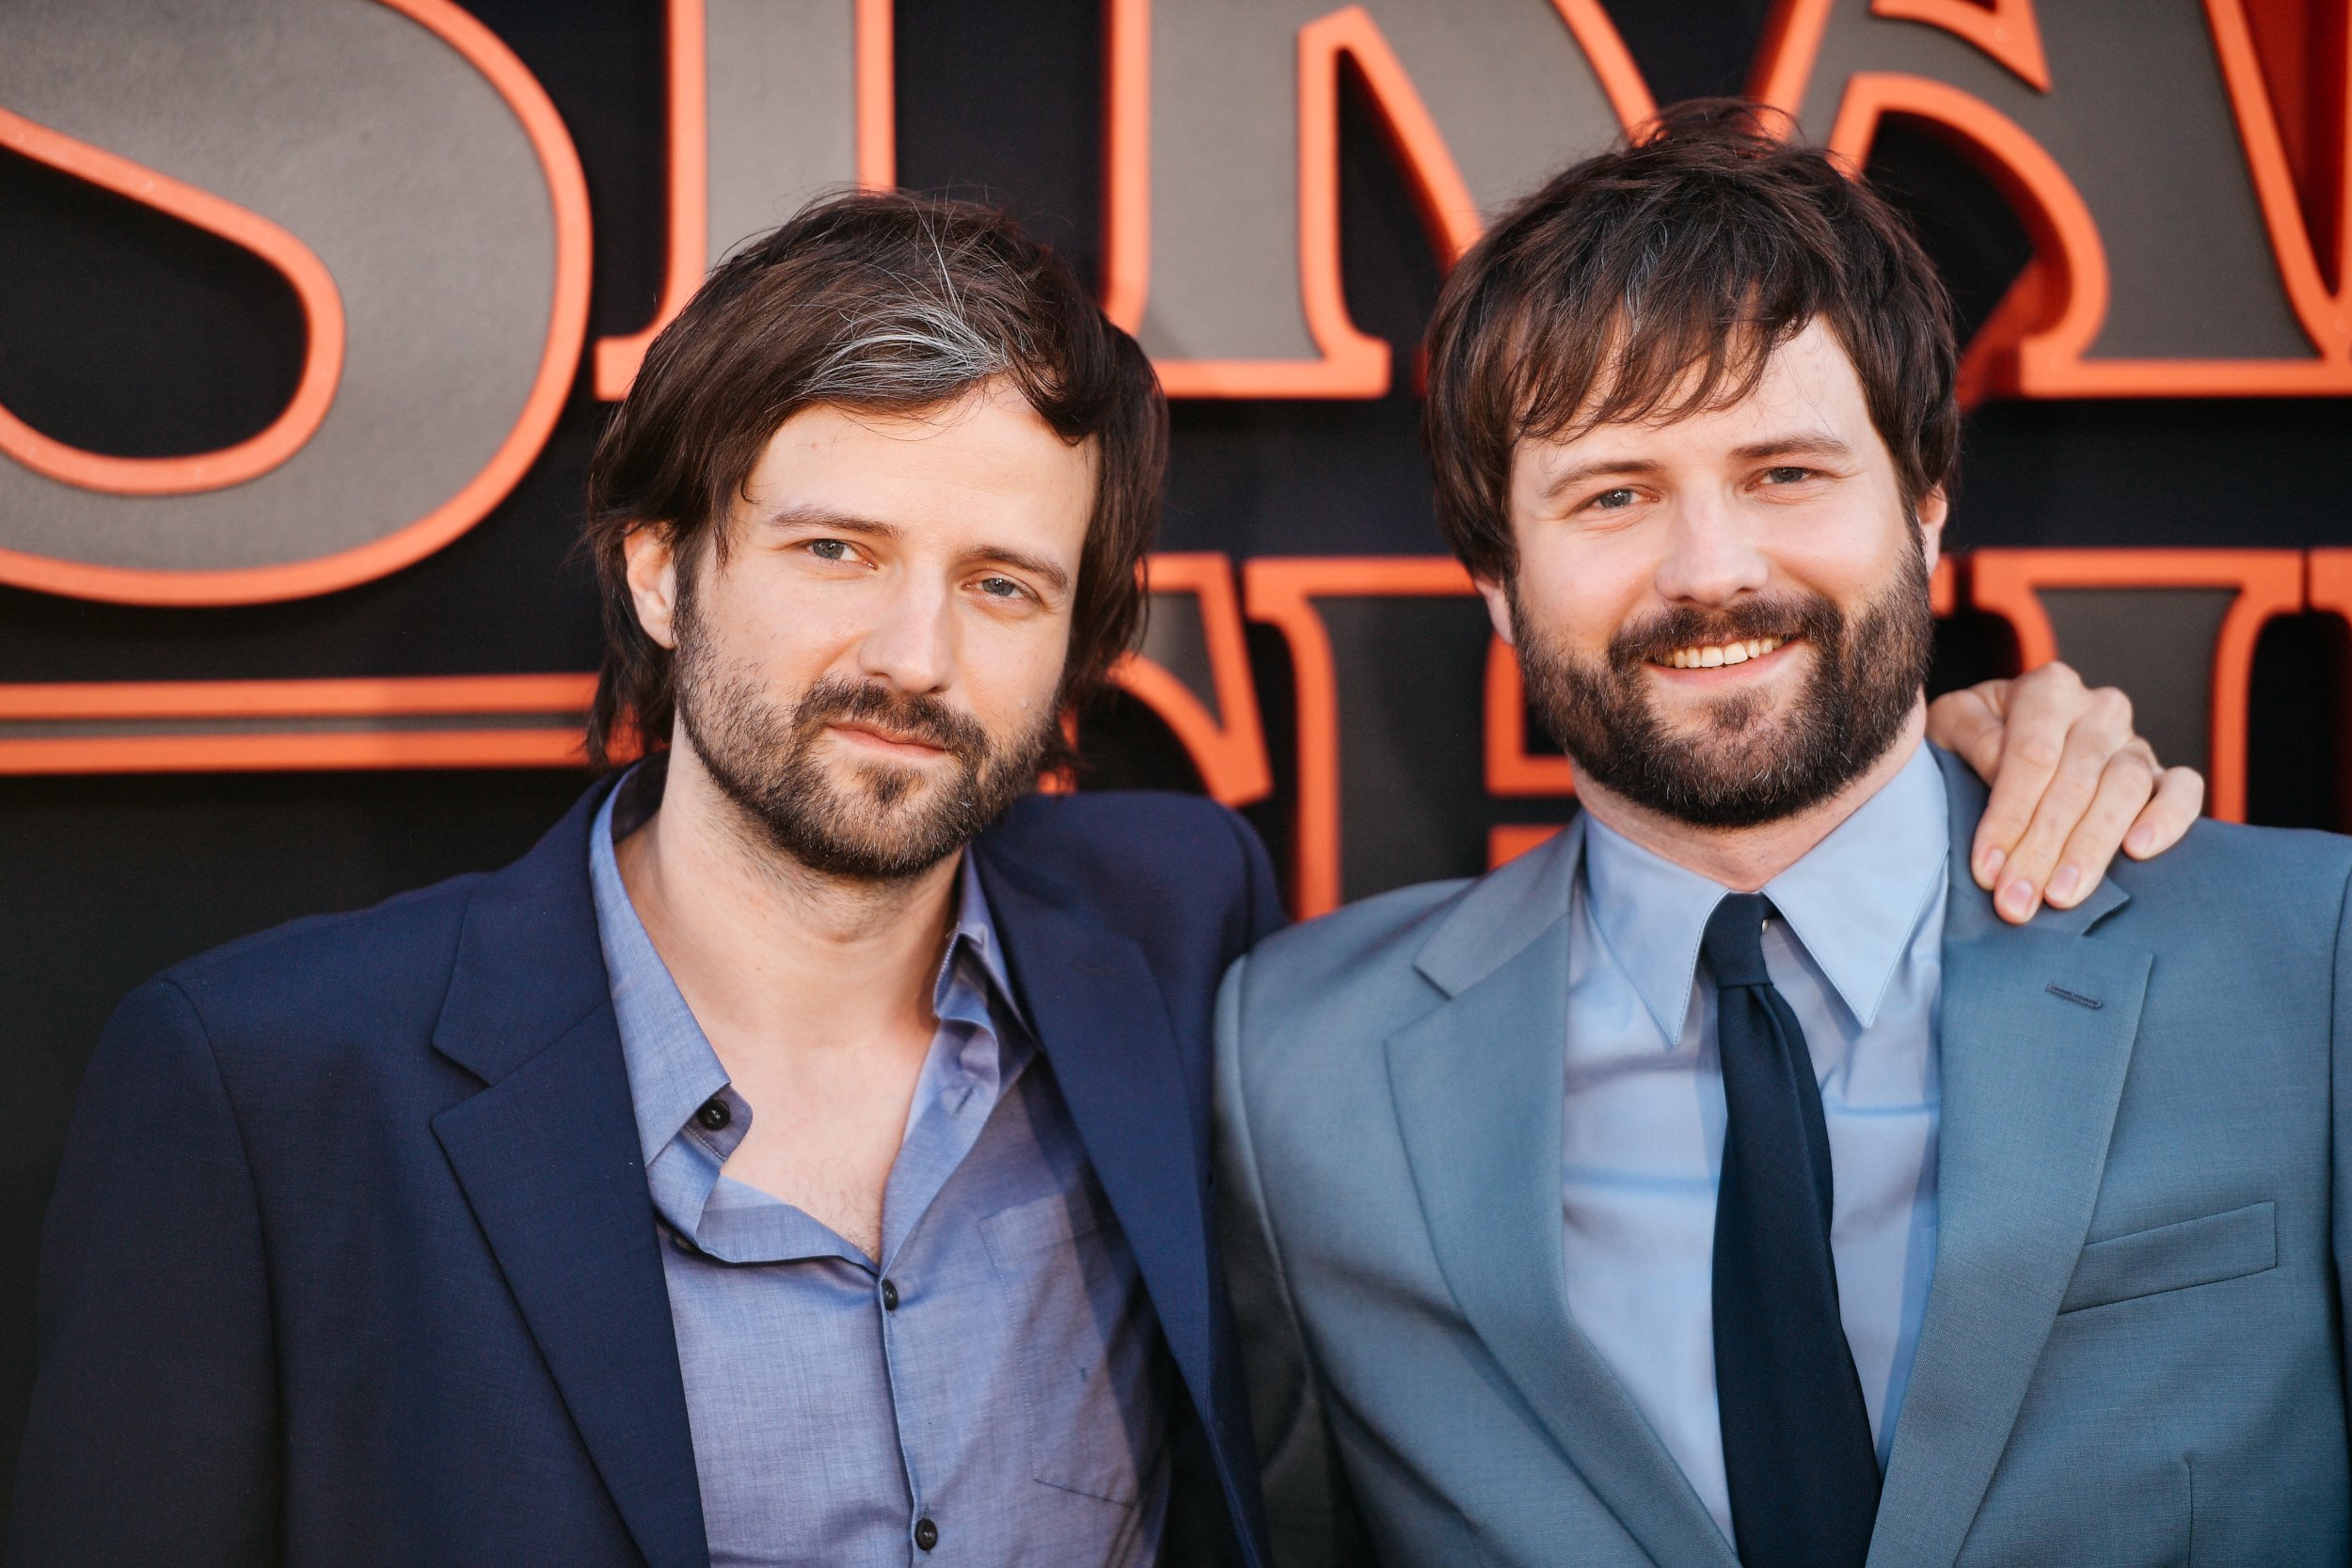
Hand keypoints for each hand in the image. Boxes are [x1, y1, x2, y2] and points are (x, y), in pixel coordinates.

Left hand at [1925, 663, 2204, 923]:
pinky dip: (2167, 818)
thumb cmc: (1971, 737)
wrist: (2002, 733)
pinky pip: (2184, 790)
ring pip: (2125, 791)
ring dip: (2092, 849)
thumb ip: (1972, 739)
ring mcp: (2134, 742)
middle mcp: (2098, 710)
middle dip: (2042, 850)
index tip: (1986, 869)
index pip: (2032, 757)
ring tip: (2062, 895)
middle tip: (2017, 902)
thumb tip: (2000, 773)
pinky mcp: (2163, 775)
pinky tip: (2138, 851)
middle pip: (2075, 783)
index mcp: (2047, 690)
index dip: (2009, 817)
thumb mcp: (1952, 726)